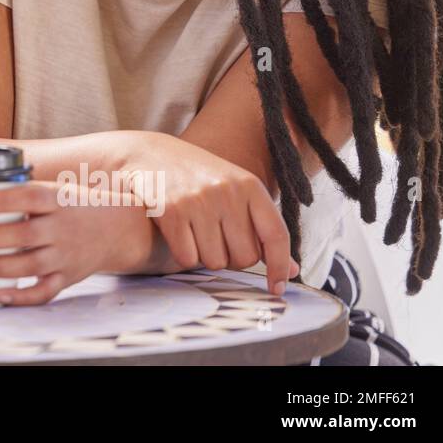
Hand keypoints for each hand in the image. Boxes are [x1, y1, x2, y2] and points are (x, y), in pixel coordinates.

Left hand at [0, 181, 159, 304]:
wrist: (120, 230)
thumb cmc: (75, 207)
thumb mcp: (57, 191)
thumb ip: (23, 194)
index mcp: (58, 200)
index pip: (30, 197)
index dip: (3, 201)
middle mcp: (63, 228)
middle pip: (24, 234)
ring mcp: (66, 255)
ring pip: (29, 265)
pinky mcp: (67, 277)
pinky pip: (44, 291)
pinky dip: (22, 296)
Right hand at [120, 132, 299, 293]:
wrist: (148, 154)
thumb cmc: (197, 178)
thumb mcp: (235, 191)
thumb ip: (262, 228)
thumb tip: (293, 271)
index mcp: (249, 186)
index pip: (276, 235)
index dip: (280, 266)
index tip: (277, 288)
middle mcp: (227, 192)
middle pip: (244, 258)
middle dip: (231, 258)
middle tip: (217, 241)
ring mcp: (198, 201)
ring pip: (214, 262)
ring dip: (205, 257)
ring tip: (195, 233)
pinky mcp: (171, 212)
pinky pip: (188, 258)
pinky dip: (184, 255)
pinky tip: (178, 235)